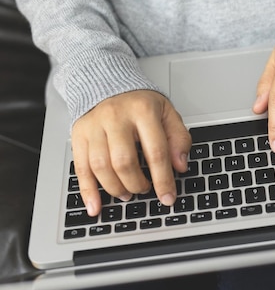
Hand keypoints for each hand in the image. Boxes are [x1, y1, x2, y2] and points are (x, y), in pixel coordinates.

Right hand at [71, 90, 190, 216]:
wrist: (107, 83)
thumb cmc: (139, 103)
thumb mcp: (167, 113)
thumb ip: (178, 138)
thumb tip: (180, 166)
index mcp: (143, 111)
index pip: (156, 152)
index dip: (163, 179)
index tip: (168, 197)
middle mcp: (116, 118)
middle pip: (124, 162)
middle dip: (137, 184)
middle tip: (145, 190)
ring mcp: (94, 126)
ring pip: (101, 167)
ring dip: (116, 188)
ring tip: (127, 193)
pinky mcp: (78, 135)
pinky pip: (80, 168)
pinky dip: (88, 192)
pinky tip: (96, 206)